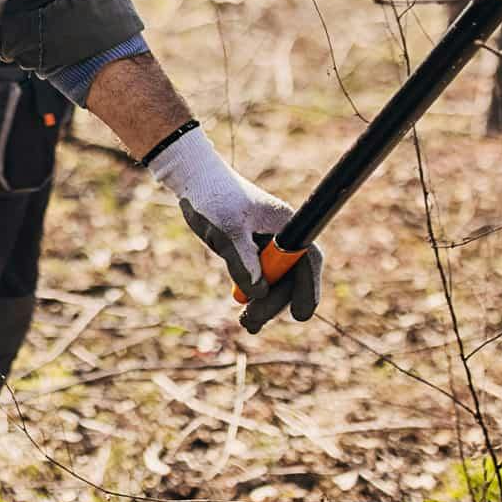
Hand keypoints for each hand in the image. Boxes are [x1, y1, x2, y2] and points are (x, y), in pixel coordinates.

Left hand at [144, 124, 322, 332]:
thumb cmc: (212, 195)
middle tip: (251, 322)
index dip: (308, 287)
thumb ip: (242, 261)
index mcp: (285, 223)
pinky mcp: (251, 249)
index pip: (308, 258)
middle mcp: (281, 234)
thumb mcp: (227, 230)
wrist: (192, 179)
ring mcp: (267, 242)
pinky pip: (260, 276)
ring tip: (247, 323)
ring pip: (274, 280)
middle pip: (290, 276)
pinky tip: (246, 313)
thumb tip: (258, 294)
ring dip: (264, 303)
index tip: (300, 314)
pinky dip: (254, 294)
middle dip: (275, 302)